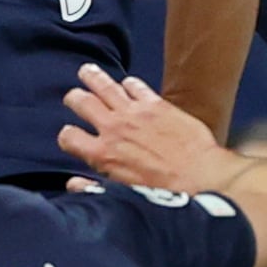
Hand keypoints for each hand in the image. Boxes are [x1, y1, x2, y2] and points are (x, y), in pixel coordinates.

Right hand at [58, 66, 232, 193]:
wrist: (200, 177)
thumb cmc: (165, 192)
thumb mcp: (123, 195)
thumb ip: (93, 187)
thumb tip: (74, 184)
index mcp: (102, 154)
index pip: (69, 137)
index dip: (66, 136)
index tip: (70, 136)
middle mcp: (114, 128)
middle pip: (82, 103)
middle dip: (75, 98)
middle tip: (74, 96)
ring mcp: (135, 113)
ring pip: (105, 86)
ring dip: (93, 77)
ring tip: (87, 71)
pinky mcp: (156, 104)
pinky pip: (136, 86)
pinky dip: (129, 83)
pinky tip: (128, 83)